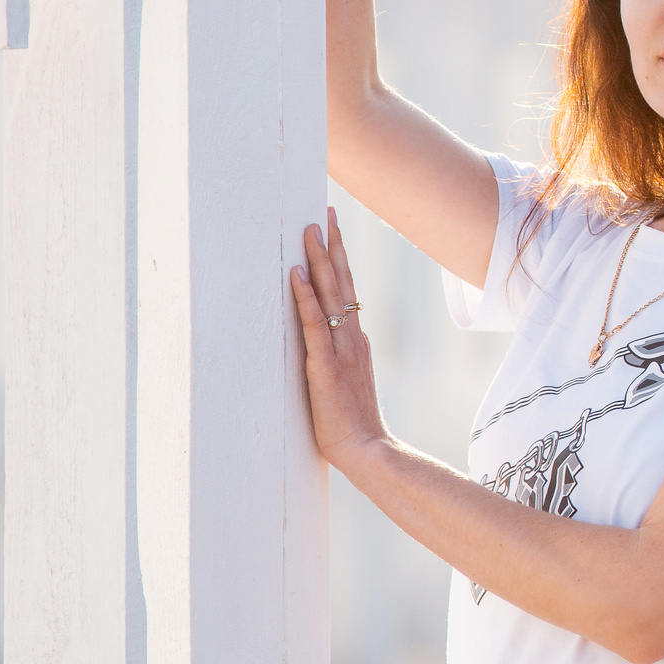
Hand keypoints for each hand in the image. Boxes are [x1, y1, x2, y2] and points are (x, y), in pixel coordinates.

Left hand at [289, 208, 389, 470]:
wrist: (368, 450)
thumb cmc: (352, 425)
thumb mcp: (344, 384)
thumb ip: (337, 361)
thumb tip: (323, 349)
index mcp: (356, 341)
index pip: (348, 291)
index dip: (340, 259)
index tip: (333, 230)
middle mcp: (352, 338)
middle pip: (342, 283)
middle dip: (332, 246)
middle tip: (323, 214)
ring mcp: (341, 350)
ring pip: (329, 296)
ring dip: (319, 261)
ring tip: (310, 230)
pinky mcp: (325, 365)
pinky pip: (313, 325)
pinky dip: (304, 298)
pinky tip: (296, 275)